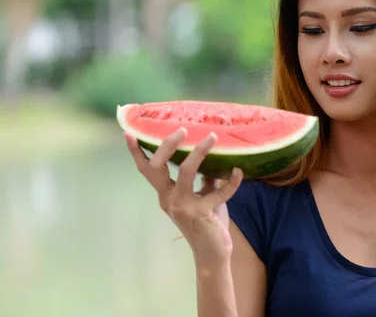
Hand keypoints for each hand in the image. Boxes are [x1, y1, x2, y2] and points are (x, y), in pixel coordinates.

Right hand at [124, 128, 243, 269]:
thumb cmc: (208, 222)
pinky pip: (218, 190)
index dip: (137, 152)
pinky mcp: (200, 213)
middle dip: (167, 145)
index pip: (147, 170)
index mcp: (166, 194)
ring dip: (200, 152)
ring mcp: (183, 206)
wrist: (213, 253)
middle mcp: (169, 199)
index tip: (129, 133)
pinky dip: (231, 181)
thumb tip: (213, 157)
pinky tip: (239, 172)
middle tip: (182, 129)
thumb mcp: (204, 196)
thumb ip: (205, 178)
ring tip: (213, 137)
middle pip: (158, 167)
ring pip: (186, 171)